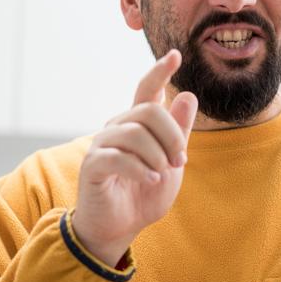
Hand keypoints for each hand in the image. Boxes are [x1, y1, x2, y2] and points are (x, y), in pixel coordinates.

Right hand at [72, 50, 197, 266]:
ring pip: (135, 133)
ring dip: (158, 155)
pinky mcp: (93, 164)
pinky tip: (150, 180)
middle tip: (181, 161)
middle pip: (150, 110)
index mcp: (138, 123)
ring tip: (162, 174)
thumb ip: (179, 132)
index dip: (160, 71)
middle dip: (172, 136)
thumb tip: (187, 95)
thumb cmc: (145, 192)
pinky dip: (140, 169)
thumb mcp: (172, 164)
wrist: (120, 226)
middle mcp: (118, 126)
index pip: (147, 89)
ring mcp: (102, 144)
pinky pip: (118, 156)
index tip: (176, 55)